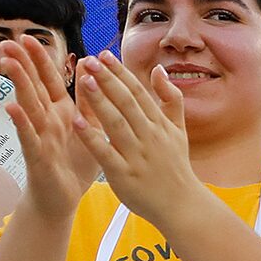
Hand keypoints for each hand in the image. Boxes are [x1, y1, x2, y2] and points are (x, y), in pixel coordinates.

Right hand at [0, 35, 101, 218]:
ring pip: (29, 106)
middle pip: (34, 87)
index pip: (50, 80)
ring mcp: (39, 137)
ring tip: (9, 64)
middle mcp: (47, 120)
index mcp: (61, 112)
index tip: (29, 37)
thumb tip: (90, 67)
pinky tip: (12, 107)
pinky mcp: (37, 156)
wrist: (65, 199)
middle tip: (9, 41)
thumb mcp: (90, 128)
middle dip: (23, 65)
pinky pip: (28, 137)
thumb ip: (90, 101)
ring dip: (19, 85)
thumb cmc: (76, 163)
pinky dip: (21, 123)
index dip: (40, 59)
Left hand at [74, 53, 208, 229]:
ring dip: (100, 102)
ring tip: (84, 81)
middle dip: (108, 80)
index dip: (121, 73)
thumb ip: (170, 99)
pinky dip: (92, 137)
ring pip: (116, 124)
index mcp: (160, 125)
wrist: (182, 205)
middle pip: (127, 103)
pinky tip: (78, 122)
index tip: (104, 55)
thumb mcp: (179, 130)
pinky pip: (106, 153)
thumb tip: (159, 70)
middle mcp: (149, 137)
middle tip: (90, 61)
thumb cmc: (176, 167)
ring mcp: (137, 156)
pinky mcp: (124, 175)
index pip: (138, 93)